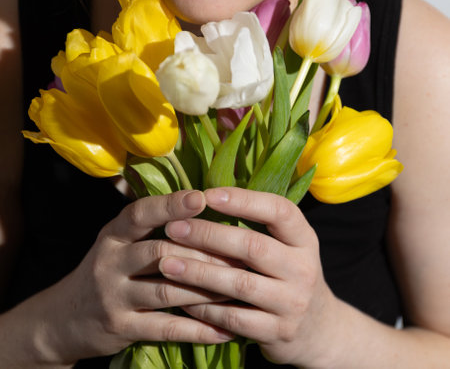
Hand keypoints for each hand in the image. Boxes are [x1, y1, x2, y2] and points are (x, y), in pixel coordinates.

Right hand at [3, 191, 234, 366]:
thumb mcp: (117, 241)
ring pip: (167, 289)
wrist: (64, 317)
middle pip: (161, 251)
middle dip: (203, 252)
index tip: (202, 197)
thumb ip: (149, 225)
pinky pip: (165, 327)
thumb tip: (201, 205)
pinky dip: (197, 329)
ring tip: (241, 287)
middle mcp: (111, 261)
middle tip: (240, 253)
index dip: (171, 205)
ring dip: (207, 289)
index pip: (141, 213)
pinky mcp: (121, 328)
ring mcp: (114, 296)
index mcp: (113, 234)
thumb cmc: (106, 270)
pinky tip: (223, 328)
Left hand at [159, 187, 339, 366]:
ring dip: (198, 272)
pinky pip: (233, 319)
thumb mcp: (288, 247)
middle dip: (208, 235)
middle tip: (173, 228)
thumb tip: (206, 198)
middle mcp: (303, 268)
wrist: (318, 328)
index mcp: (304, 239)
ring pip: (239, 284)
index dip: (243, 200)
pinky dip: (204, 308)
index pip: (278, 211)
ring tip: (166, 263)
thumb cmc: (288, 275)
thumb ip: (259, 227)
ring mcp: (292, 303)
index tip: (207, 195)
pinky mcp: (277, 332)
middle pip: (253, 246)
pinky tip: (182, 299)